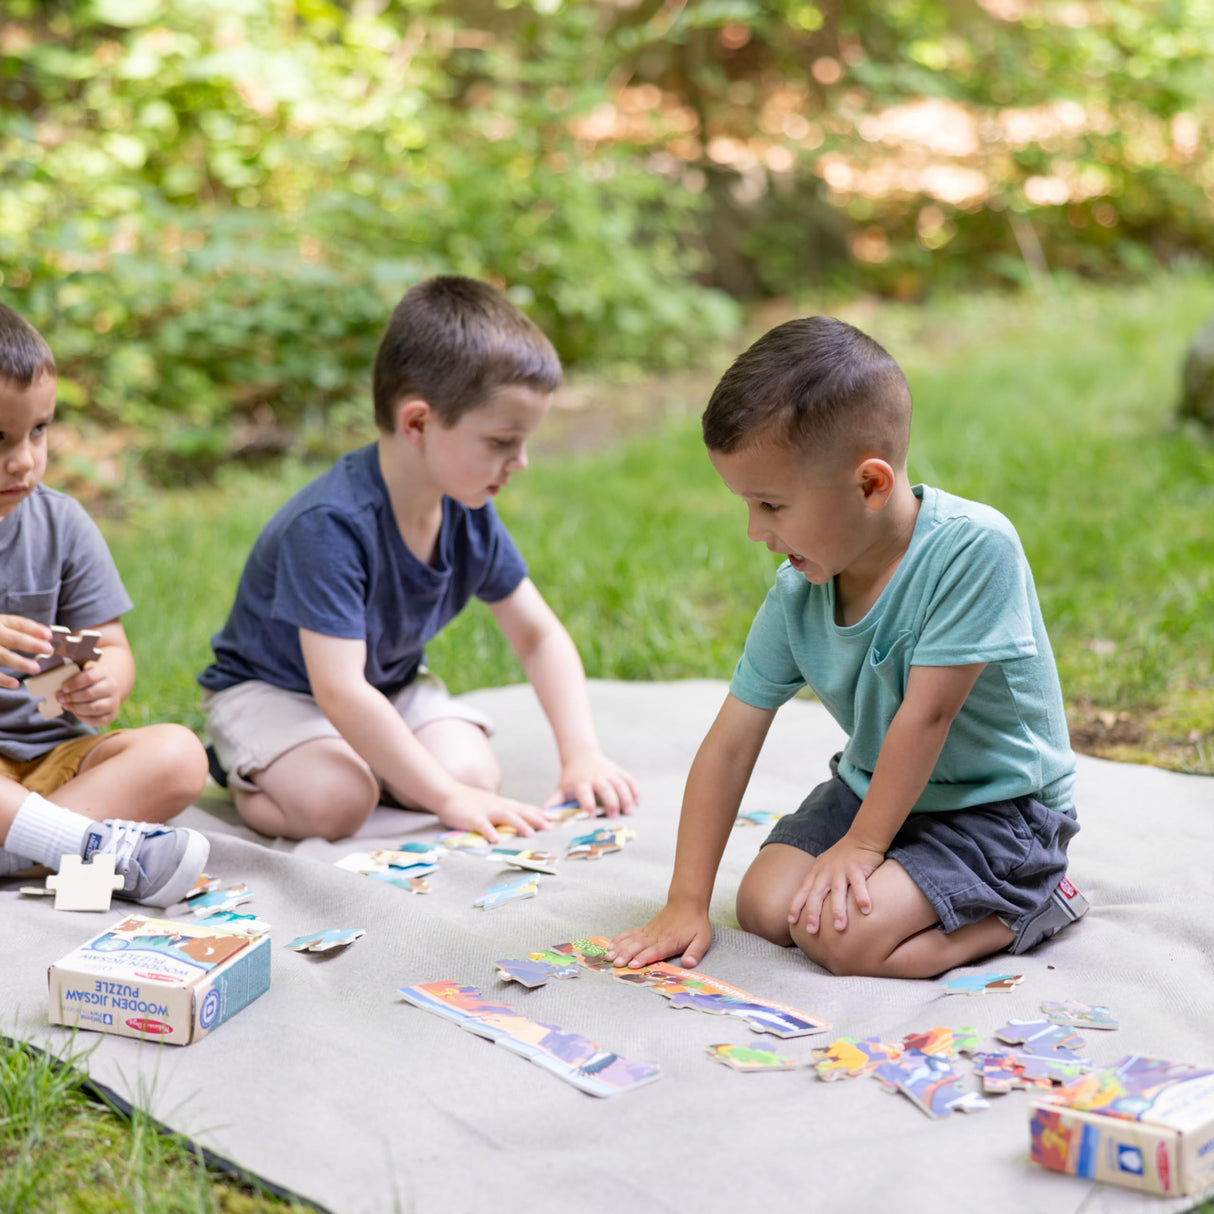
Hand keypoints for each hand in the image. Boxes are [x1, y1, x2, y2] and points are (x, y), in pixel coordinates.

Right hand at [0, 614, 51, 686]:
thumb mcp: (2, 627)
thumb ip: (18, 632)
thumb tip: (45, 639)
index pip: (18, 623)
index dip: (34, 629)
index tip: (49, 635)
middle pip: (12, 638)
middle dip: (30, 644)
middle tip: (48, 649)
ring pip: (2, 656)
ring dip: (19, 662)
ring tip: (36, 669)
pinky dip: (3, 679)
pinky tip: (15, 684)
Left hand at [56, 663, 121, 725]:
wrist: (107, 688)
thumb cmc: (89, 680)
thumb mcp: (83, 671)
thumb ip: (71, 673)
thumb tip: (53, 678)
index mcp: (104, 673)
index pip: (89, 677)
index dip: (74, 683)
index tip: (63, 687)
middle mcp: (112, 687)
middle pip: (90, 694)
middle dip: (71, 697)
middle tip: (60, 698)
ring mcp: (114, 702)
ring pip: (93, 708)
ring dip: (75, 708)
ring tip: (66, 705)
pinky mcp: (111, 715)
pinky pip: (96, 720)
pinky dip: (83, 718)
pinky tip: (76, 712)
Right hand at [436, 785, 550, 844]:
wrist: (447, 793)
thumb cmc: (467, 800)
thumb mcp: (489, 803)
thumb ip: (502, 811)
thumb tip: (515, 819)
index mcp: (501, 803)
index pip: (523, 808)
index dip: (538, 813)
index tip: (552, 818)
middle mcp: (497, 806)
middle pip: (520, 811)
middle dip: (536, 819)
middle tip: (550, 827)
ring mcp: (485, 812)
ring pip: (506, 816)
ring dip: (519, 825)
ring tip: (530, 834)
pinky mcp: (473, 818)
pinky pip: (482, 826)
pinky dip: (490, 832)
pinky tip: (496, 840)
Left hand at [546, 748, 638, 817]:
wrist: (581, 756)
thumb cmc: (571, 779)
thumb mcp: (561, 789)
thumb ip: (554, 804)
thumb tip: (543, 818)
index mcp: (581, 783)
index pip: (584, 792)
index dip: (587, 803)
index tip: (591, 815)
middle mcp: (596, 777)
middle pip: (605, 788)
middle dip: (611, 802)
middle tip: (615, 816)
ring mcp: (609, 773)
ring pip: (620, 784)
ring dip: (626, 798)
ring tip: (630, 811)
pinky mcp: (619, 771)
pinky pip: (629, 780)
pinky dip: (634, 790)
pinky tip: (637, 801)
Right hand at [605, 900, 711, 969]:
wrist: (687, 902)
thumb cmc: (695, 924)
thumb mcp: (702, 939)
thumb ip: (695, 952)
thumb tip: (689, 964)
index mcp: (669, 942)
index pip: (654, 951)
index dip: (643, 958)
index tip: (632, 965)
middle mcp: (656, 937)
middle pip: (638, 947)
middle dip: (626, 955)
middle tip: (615, 963)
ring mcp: (649, 931)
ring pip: (632, 941)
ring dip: (619, 949)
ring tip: (608, 956)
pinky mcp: (646, 928)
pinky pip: (630, 933)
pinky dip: (620, 939)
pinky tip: (611, 944)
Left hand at [789, 835, 885, 934]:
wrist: (861, 837)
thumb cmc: (841, 856)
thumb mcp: (823, 865)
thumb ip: (817, 881)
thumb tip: (809, 902)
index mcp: (817, 872)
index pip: (802, 890)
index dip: (796, 905)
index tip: (791, 920)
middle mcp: (826, 872)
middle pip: (816, 894)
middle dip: (813, 913)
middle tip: (811, 931)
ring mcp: (841, 870)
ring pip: (837, 892)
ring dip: (838, 910)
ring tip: (839, 928)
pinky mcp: (857, 868)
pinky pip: (859, 885)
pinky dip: (862, 897)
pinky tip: (866, 911)